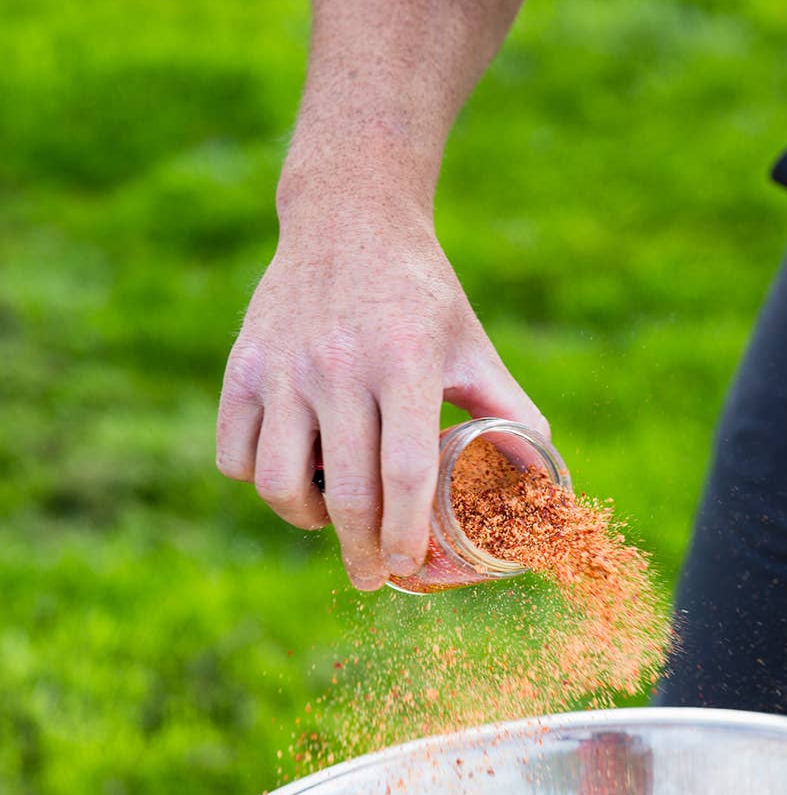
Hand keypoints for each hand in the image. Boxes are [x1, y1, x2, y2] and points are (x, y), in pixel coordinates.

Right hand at [215, 195, 546, 590]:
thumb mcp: (473, 346)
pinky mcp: (241, 365)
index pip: (405, 472)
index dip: (407, 532)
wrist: (348, 218)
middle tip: (371, 576)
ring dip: (305, 520)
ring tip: (327, 522)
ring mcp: (282, 366)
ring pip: (278, 481)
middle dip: (361, 550)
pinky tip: (291, 476)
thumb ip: (509, 412)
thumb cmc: (422, 295)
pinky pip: (235, 453)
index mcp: (405, 363)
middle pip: (345, 490)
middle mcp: (338, 366)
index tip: (408, 566)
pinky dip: (258, 480)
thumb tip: (542, 484)